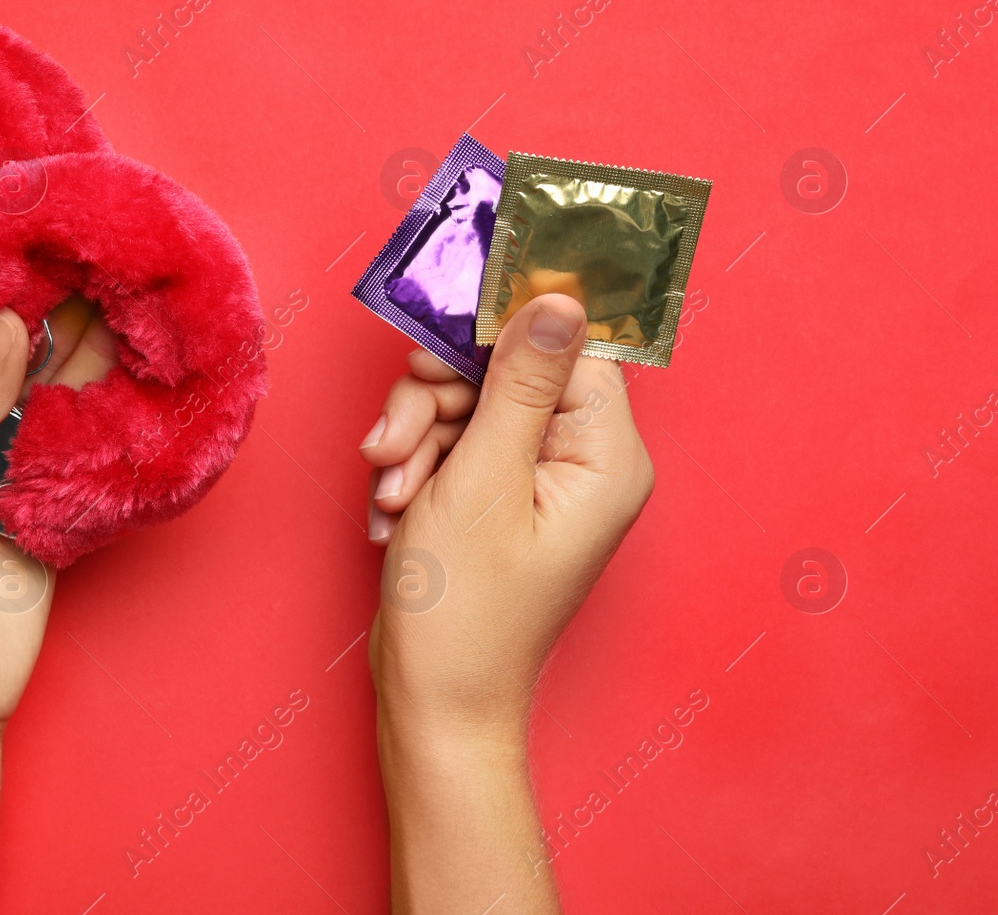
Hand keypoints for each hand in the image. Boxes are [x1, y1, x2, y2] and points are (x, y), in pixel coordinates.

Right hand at [358, 293, 653, 913]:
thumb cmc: (464, 608)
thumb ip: (519, 381)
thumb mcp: (482, 477)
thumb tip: (555, 297)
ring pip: (467, 405)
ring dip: (414, 438)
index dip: (498, 336)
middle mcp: (583, 464)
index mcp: (606, 457)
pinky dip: (414, 467)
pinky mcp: (496, 497)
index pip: (566, 349)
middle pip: (506, 373)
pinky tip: (393, 512)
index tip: (439, 340)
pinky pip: (450, 444)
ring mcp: (537, 482)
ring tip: (391, 493)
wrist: (432, 700)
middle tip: (393, 445)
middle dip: (436, 401)